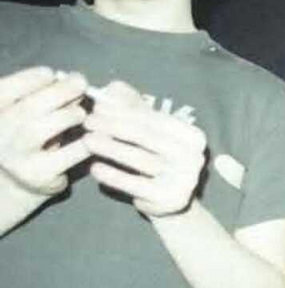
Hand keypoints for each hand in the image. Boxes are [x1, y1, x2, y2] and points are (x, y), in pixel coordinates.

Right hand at [0, 67, 90, 195]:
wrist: (24, 180)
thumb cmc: (32, 137)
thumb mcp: (34, 114)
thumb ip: (50, 96)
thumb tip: (75, 80)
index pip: (3, 90)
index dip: (28, 79)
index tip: (51, 73)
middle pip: (26, 108)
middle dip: (57, 92)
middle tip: (81, 83)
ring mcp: (15, 158)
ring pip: (38, 130)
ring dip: (67, 115)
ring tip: (81, 113)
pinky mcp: (39, 175)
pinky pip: (66, 155)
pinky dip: (84, 143)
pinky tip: (94, 136)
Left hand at [83, 81, 207, 216]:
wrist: (170, 199)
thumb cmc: (157, 157)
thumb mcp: (149, 130)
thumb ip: (133, 107)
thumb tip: (112, 88)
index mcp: (193, 136)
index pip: (155, 118)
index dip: (124, 111)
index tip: (98, 106)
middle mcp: (195, 157)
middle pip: (147, 137)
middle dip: (114, 127)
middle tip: (88, 123)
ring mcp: (185, 179)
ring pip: (141, 159)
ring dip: (110, 148)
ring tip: (87, 141)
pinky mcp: (170, 199)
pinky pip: (137, 184)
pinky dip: (114, 175)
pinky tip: (95, 168)